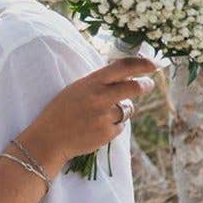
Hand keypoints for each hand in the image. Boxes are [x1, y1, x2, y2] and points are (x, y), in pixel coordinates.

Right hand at [18, 57, 156, 171]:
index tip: (153, 64)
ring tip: (101, 115)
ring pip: (128, 109)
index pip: (122, 67)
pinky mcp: (107, 134)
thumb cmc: (62, 110)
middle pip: (133, 87)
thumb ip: (100, 83)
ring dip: (122, 110)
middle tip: (148, 84)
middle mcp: (100, 98)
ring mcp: (104, 117)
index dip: (141, 64)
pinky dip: (112, 126)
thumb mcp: (77, 89)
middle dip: (145, 85)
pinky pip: (120, 126)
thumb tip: (127, 76)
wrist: (50, 138)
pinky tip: (95, 128)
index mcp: (91, 83)